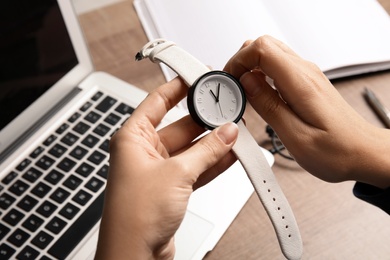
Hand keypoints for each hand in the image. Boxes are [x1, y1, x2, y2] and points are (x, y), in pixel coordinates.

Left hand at [95, 78, 238, 258]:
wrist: (134, 254)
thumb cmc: (134, 215)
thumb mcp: (176, 174)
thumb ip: (206, 151)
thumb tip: (226, 134)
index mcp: (133, 137)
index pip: (158, 100)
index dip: (179, 86)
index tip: (198, 76)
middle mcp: (144, 151)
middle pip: (180, 125)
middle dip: (205, 121)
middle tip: (228, 113)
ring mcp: (159, 170)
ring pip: (191, 149)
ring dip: (213, 144)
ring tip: (236, 133)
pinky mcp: (171, 187)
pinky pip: (195, 168)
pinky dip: (212, 163)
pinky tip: (231, 155)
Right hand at [224, 35, 389, 187]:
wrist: (363, 153)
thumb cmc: (337, 150)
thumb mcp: (296, 137)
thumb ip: (268, 107)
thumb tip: (247, 83)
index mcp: (301, 82)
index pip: (261, 48)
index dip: (238, 61)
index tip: (229, 82)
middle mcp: (305, 72)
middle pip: (264, 44)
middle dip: (241, 62)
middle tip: (232, 87)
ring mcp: (307, 75)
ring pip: (269, 54)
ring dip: (250, 69)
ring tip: (243, 95)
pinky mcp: (306, 83)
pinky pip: (277, 68)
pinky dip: (261, 77)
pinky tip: (259, 98)